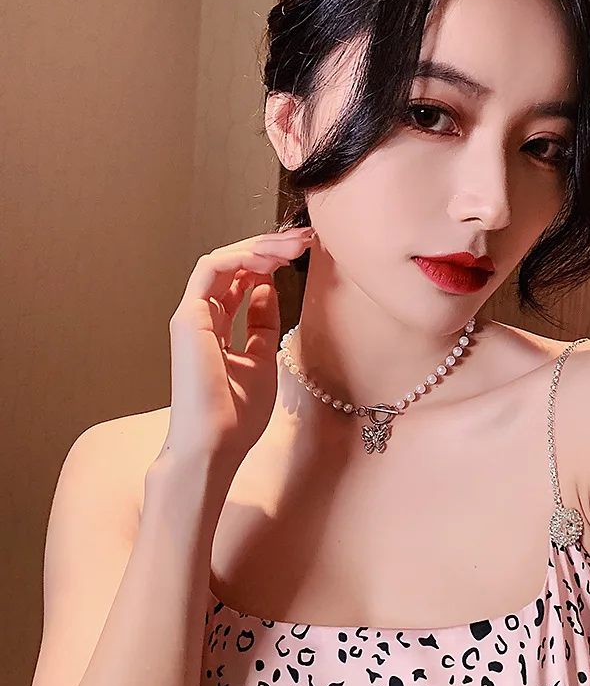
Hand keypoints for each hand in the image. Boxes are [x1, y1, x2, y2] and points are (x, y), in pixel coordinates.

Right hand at [159, 227, 313, 479]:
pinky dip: (240, 258)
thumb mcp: (263, 359)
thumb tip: (267, 287)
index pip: (243, 280)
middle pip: (235, 266)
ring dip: (259, 247)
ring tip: (292, 244)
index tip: (304, 253)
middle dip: (270, 248)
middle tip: (303, 238)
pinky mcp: (188, 318)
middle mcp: (203, 317)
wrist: (215, 447)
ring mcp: (192, 316)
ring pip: (222, 261)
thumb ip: (262, 323)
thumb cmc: (237, 415)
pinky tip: (270, 257)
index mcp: (218, 328)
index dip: (272, 262)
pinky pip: (210, 270)